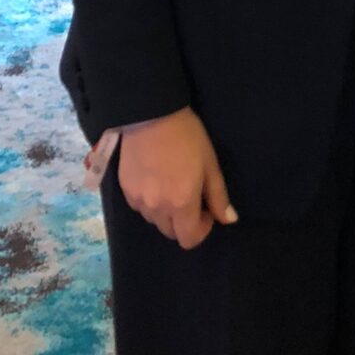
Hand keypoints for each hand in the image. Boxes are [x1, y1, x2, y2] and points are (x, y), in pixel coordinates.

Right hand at [118, 106, 237, 248]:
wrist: (151, 114)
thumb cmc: (187, 137)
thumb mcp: (210, 164)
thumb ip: (218, 196)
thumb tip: (229, 220)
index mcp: (181, 204)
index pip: (189, 239)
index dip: (202, 229)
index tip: (207, 210)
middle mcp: (157, 209)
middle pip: (171, 232)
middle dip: (184, 221)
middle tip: (190, 196)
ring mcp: (138, 201)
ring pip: (154, 220)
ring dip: (165, 212)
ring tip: (171, 185)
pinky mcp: (125, 191)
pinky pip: (140, 208)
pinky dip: (149, 202)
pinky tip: (155, 179)